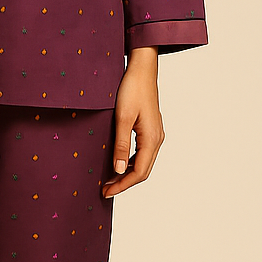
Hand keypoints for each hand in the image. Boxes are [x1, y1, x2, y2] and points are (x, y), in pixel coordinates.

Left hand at [101, 47, 164, 198]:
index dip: (123, 185)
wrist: (142, 69)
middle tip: (105, 190)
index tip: (106, 191)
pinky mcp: (150, 129)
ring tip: (109, 180)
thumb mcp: (122, 118)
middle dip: (124, 183)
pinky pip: (142, 153)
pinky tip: (118, 163)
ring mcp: (155, 134)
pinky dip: (130, 162)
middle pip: (143, 171)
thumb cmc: (132, 89)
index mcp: (152, 139)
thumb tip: (119, 170)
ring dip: (127, 174)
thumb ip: (121, 145)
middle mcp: (157, 139)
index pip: (139, 172)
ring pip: (143, 163)